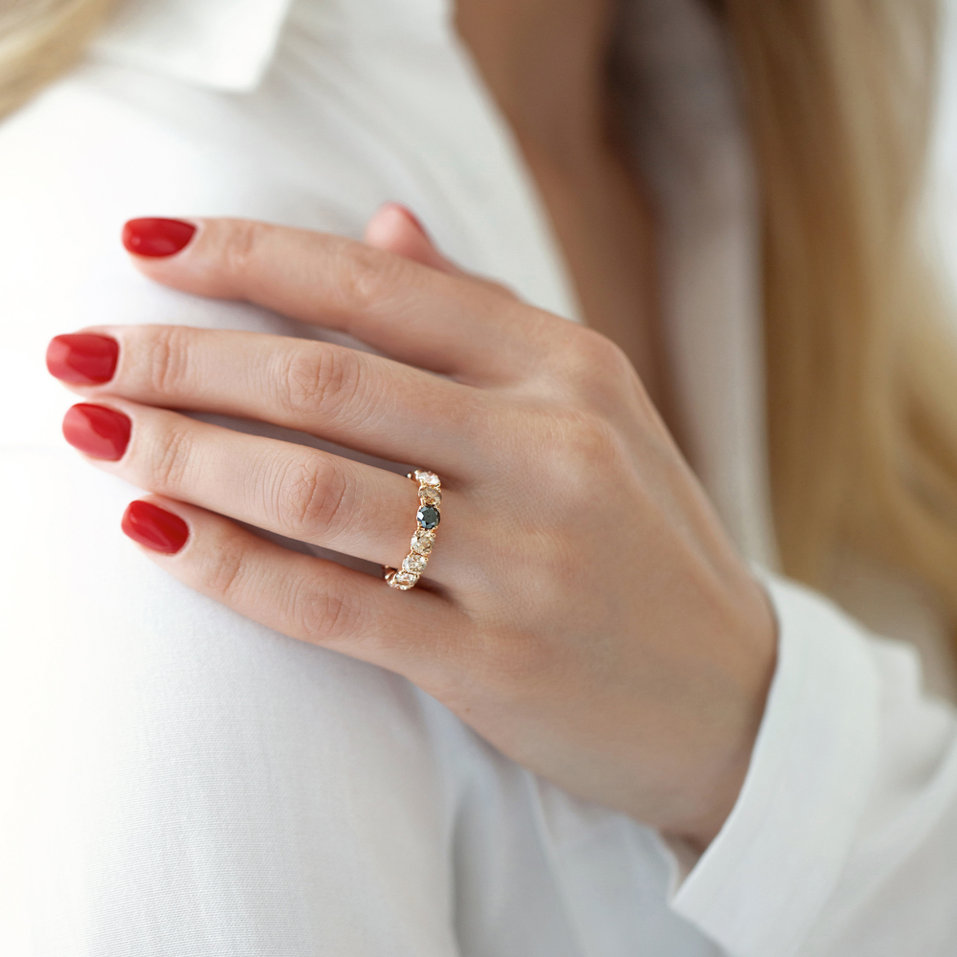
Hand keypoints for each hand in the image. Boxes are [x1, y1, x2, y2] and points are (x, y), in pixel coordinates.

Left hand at [45, 205, 776, 851]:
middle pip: (328, 381)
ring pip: (316, 489)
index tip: (149, 246)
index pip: (380, 288)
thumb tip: (379, 230)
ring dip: (185, 455)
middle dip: (184, 356)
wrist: (734, 697)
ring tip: (95, 431)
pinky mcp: (496, 665)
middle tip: (79, 351)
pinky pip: (333, 605)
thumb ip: (483, 317)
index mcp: (570, 368)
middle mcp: (551, 448)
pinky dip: (230, 567)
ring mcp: (527, 560)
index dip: (251, 257)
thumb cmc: (644, 542)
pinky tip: (155, 535)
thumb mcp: (593, 406)